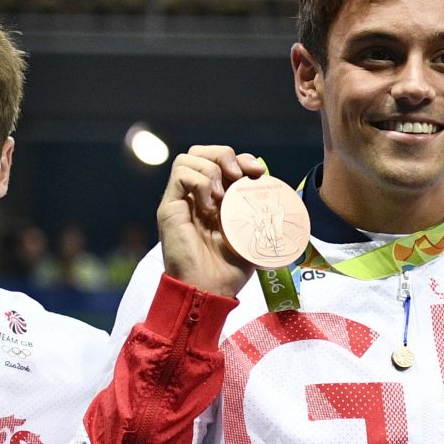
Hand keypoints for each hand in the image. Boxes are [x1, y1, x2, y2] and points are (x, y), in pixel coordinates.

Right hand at [157, 146, 268, 297]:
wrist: (209, 291)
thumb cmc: (229, 269)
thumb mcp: (251, 233)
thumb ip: (257, 210)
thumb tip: (274, 187)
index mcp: (214, 199)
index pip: (221, 162)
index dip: (240, 159)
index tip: (259, 172)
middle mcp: (195, 196)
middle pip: (202, 152)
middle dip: (225, 155)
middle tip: (241, 174)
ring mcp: (181, 200)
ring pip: (188, 158)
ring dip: (212, 169)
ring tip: (222, 196)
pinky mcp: (169, 208)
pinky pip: (181, 174)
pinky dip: (200, 182)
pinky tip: (210, 204)